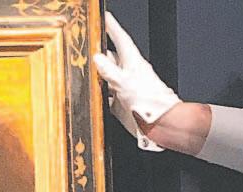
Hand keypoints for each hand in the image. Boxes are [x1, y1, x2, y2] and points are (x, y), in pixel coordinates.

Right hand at [94, 12, 181, 151]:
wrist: (159, 124)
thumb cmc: (150, 102)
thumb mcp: (126, 82)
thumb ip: (110, 71)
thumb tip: (97, 58)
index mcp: (133, 62)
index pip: (120, 39)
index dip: (112, 27)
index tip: (104, 17)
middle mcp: (128, 73)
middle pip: (111, 57)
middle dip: (99, 50)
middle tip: (87, 44)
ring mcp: (124, 88)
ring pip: (106, 76)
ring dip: (96, 74)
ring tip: (83, 69)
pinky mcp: (120, 103)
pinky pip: (106, 95)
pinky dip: (98, 93)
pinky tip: (91, 93)